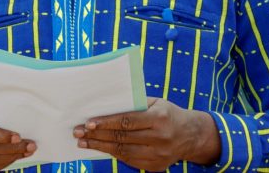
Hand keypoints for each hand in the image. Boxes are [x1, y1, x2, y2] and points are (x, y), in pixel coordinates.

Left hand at [73, 97, 219, 170]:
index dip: (106, 123)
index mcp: (159, 117)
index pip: (127, 121)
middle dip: (97, 135)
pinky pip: (129, 160)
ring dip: (100, 147)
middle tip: (78, 132)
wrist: (190, 135)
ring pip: (122, 151)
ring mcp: (157, 154)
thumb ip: (135, 104)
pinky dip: (112, 154)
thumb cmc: (168, 113)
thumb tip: (108, 103)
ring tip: (83, 142)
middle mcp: (159, 137)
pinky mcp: (155, 166)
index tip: (89, 122)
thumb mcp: (156, 102)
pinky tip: (100, 148)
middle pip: (121, 137)